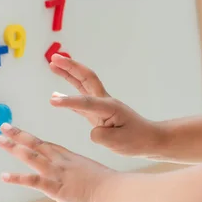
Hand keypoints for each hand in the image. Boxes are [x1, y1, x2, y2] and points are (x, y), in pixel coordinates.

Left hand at [0, 122, 115, 201]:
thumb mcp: (94, 176)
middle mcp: (61, 162)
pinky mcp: (55, 187)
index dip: (32, 139)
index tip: (21, 134)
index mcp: (70, 158)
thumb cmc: (110, 185)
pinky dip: (17, 178)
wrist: (114, 189)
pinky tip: (4, 176)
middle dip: (19, 135)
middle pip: (36, 145)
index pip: (47, 146)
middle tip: (3, 126)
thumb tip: (82, 183)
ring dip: (14, 148)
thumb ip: (83, 177)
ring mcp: (57, 173)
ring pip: (31, 156)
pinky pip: (32, 181)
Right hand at [49, 54, 163, 157]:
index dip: (69, 101)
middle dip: (70, 67)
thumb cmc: (136, 140)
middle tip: (53, 58)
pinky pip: (81, 100)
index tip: (53, 101)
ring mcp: (101, 105)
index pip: (86, 102)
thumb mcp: (118, 142)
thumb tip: (92, 130)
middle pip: (86, 78)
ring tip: (52, 64)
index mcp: (110, 108)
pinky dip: (69, 94)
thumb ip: (101, 136)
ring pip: (82, 84)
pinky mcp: (98, 113)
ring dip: (68, 73)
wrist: (149, 138)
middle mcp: (105, 102)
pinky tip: (56, 94)